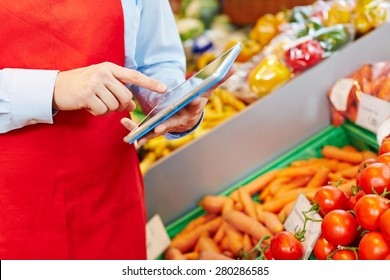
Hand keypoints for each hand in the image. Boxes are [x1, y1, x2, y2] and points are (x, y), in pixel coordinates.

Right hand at [53, 62, 166, 115]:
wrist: (55, 87)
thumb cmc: (82, 85)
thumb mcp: (101, 83)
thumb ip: (118, 91)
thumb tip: (133, 106)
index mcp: (109, 68)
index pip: (134, 76)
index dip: (150, 83)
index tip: (164, 89)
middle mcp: (103, 73)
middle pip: (126, 97)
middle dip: (122, 106)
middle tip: (110, 105)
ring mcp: (95, 83)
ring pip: (115, 106)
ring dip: (108, 110)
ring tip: (96, 103)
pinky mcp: (87, 95)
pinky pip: (103, 111)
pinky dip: (98, 113)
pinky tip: (89, 107)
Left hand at [121, 66, 235, 144]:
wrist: (187, 119)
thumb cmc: (196, 102)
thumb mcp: (207, 90)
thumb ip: (218, 79)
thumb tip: (235, 65)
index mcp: (192, 110)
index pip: (195, 106)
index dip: (195, 104)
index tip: (194, 100)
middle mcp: (180, 120)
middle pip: (173, 123)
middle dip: (167, 125)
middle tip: (160, 126)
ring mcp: (167, 126)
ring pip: (157, 131)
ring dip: (147, 133)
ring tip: (137, 135)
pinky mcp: (156, 130)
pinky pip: (146, 132)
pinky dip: (136, 132)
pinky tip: (126, 128)